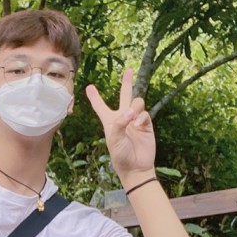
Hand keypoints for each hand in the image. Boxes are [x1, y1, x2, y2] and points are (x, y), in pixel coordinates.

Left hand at [86, 69, 155, 185]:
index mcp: (110, 121)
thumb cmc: (120, 155)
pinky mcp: (146, 124)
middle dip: (127, 83)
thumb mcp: (114, 139)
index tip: (89, 87)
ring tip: (132, 118)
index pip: (101, 107)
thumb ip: (120, 123)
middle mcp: (123, 118)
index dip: (95, 97)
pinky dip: (142, 118)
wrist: (136, 167)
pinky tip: (138, 126)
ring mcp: (136, 120)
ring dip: (135, 106)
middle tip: (128, 70)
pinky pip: (145, 113)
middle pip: (125, 96)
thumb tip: (130, 112)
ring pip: (137, 102)